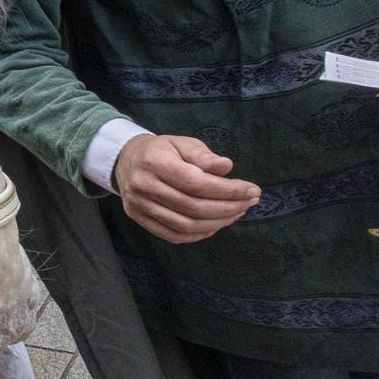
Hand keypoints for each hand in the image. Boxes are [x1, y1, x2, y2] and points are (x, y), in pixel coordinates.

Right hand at [111, 134, 260, 243]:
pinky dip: (199, 234)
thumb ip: (203, 155)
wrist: (125, 160)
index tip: (252, 190)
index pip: (196, 183)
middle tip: (249, 203)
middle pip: (193, 207)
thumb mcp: (182, 143)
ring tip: (236, 213)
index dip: (228, 190)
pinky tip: (215, 225)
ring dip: (217, 223)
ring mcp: (138, 206)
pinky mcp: (139, 219)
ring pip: (185, 225)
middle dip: (228, 207)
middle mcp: (143, 186)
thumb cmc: (161, 150)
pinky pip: (173, 235)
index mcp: (154, 162)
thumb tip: (227, 167)